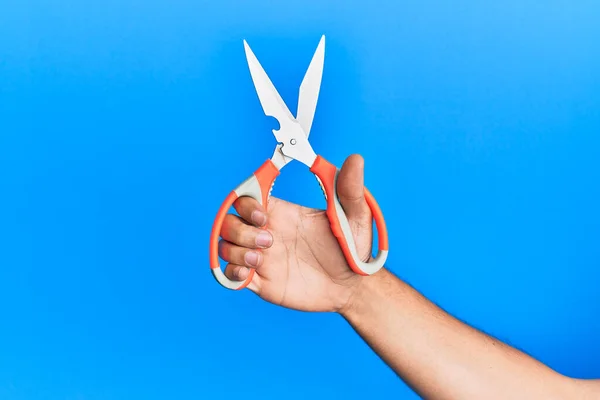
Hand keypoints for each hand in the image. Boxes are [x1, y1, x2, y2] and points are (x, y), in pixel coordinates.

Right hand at [218, 154, 373, 311]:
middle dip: (240, 229)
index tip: (265, 214)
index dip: (247, 203)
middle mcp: (267, 232)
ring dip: (236, 250)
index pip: (247, 198)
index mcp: (282, 213)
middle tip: (269, 241)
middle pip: (229, 221)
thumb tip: (355, 159)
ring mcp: (262, 258)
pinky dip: (232, 272)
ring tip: (261, 259)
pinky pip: (230, 274)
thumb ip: (350, 189)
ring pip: (226, 246)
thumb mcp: (355, 217)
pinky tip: (250, 274)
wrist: (352, 288)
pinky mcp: (261, 282)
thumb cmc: (353, 250)